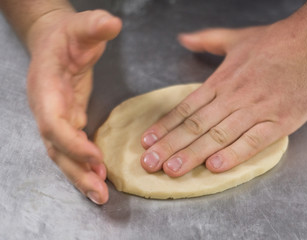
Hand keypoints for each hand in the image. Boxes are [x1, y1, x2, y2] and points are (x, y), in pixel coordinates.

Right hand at [27, 9, 120, 203]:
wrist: (54, 42)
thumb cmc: (66, 35)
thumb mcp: (81, 26)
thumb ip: (94, 25)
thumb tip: (112, 23)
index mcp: (46, 89)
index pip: (54, 123)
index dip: (72, 143)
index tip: (96, 157)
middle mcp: (47, 108)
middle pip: (57, 148)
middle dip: (77, 171)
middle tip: (100, 192)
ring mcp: (55, 117)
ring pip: (63, 154)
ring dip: (80, 176)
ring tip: (100, 194)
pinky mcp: (68, 119)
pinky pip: (72, 148)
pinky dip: (83, 164)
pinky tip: (98, 176)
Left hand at [140, 20, 306, 176]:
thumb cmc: (277, 42)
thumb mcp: (237, 38)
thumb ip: (208, 40)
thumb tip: (185, 38)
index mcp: (222, 81)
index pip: (186, 108)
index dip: (165, 126)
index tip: (147, 141)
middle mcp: (233, 98)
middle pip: (195, 126)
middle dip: (170, 146)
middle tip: (149, 163)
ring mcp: (256, 110)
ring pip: (218, 136)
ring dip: (193, 154)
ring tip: (172, 169)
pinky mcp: (279, 122)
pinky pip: (253, 141)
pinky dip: (234, 155)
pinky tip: (216, 166)